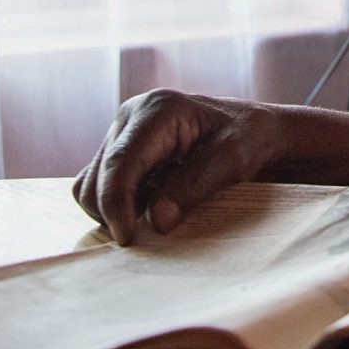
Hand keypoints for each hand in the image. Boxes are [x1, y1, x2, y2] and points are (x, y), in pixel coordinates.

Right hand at [72, 88, 290, 244]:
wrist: (257, 131)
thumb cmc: (250, 138)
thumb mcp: (234, 159)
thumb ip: (194, 186)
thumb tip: (156, 221)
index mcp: (157, 109)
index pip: (120, 163)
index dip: (117, 204)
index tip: (127, 239)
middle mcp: (131, 116)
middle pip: (97, 177)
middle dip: (114, 211)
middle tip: (147, 236)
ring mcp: (122, 134)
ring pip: (91, 185)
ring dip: (113, 210)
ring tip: (153, 218)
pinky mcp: (121, 152)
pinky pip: (99, 187)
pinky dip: (115, 206)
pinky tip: (146, 210)